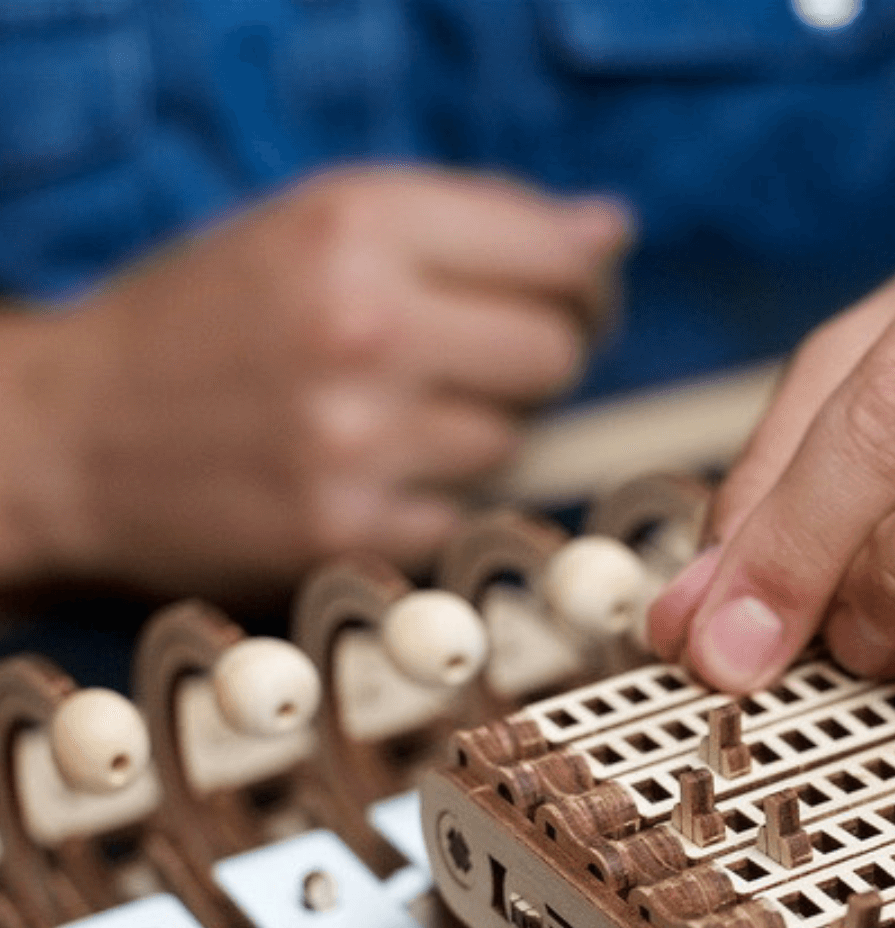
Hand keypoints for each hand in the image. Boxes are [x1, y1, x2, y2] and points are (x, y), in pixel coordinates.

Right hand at [7, 165, 629, 596]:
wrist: (75, 436)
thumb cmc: (209, 322)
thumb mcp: (317, 226)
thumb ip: (471, 221)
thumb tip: (611, 232)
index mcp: (356, 224)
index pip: (560, 257)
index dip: (586, 285)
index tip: (576, 300)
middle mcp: (362, 324)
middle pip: (556, 354)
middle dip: (540, 360)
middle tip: (483, 364)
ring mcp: (356, 436)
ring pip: (514, 441)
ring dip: (481, 433)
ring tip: (398, 417)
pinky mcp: (349, 530)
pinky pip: (467, 514)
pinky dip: (440, 500)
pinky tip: (377, 476)